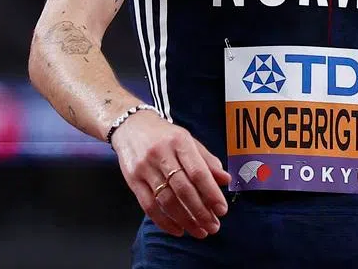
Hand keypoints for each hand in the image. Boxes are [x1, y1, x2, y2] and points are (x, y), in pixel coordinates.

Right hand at [112, 112, 231, 238]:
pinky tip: (178, 229)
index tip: (222, 210)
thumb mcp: (189, 141)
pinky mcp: (132, 181)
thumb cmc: (165, 135)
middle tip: (213, 226)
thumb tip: (226, 180)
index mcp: (180, 142)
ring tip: (199, 231)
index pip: (198, 172)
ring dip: (185, 220)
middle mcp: (161, 155)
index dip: (211, 193)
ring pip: (166, 200)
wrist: (131, 126)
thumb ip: (207, 161)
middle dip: (200, 212)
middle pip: (183, 189)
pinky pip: (149, 206)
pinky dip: (164, 221)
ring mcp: (145, 168)